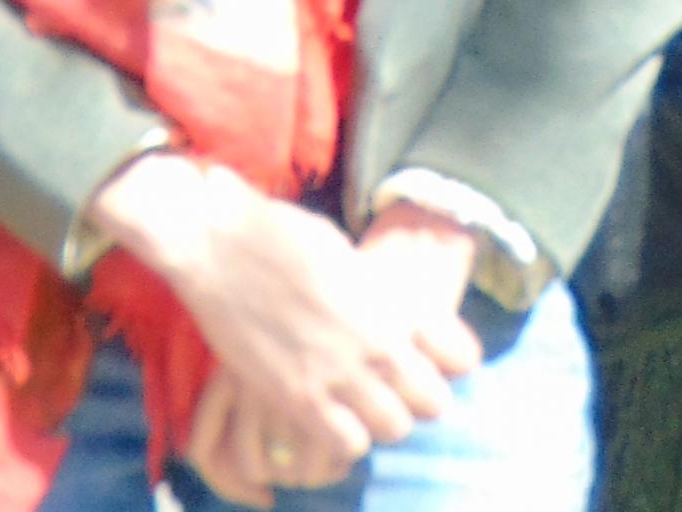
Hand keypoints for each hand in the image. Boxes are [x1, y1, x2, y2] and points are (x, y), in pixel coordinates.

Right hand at [84, 156, 472, 486]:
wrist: (221, 246)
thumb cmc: (284, 236)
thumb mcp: (351, 257)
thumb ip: (381, 296)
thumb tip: (398, 319)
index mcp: (394, 303)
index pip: (461, 357)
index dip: (452, 362)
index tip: (437, 360)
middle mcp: (376, 344)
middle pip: (432, 402)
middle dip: (421, 397)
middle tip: (398, 388)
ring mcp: (337, 375)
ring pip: (392, 429)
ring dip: (383, 420)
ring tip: (364, 406)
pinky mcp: (295, 399)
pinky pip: (344, 444)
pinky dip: (345, 439)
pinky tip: (331, 419)